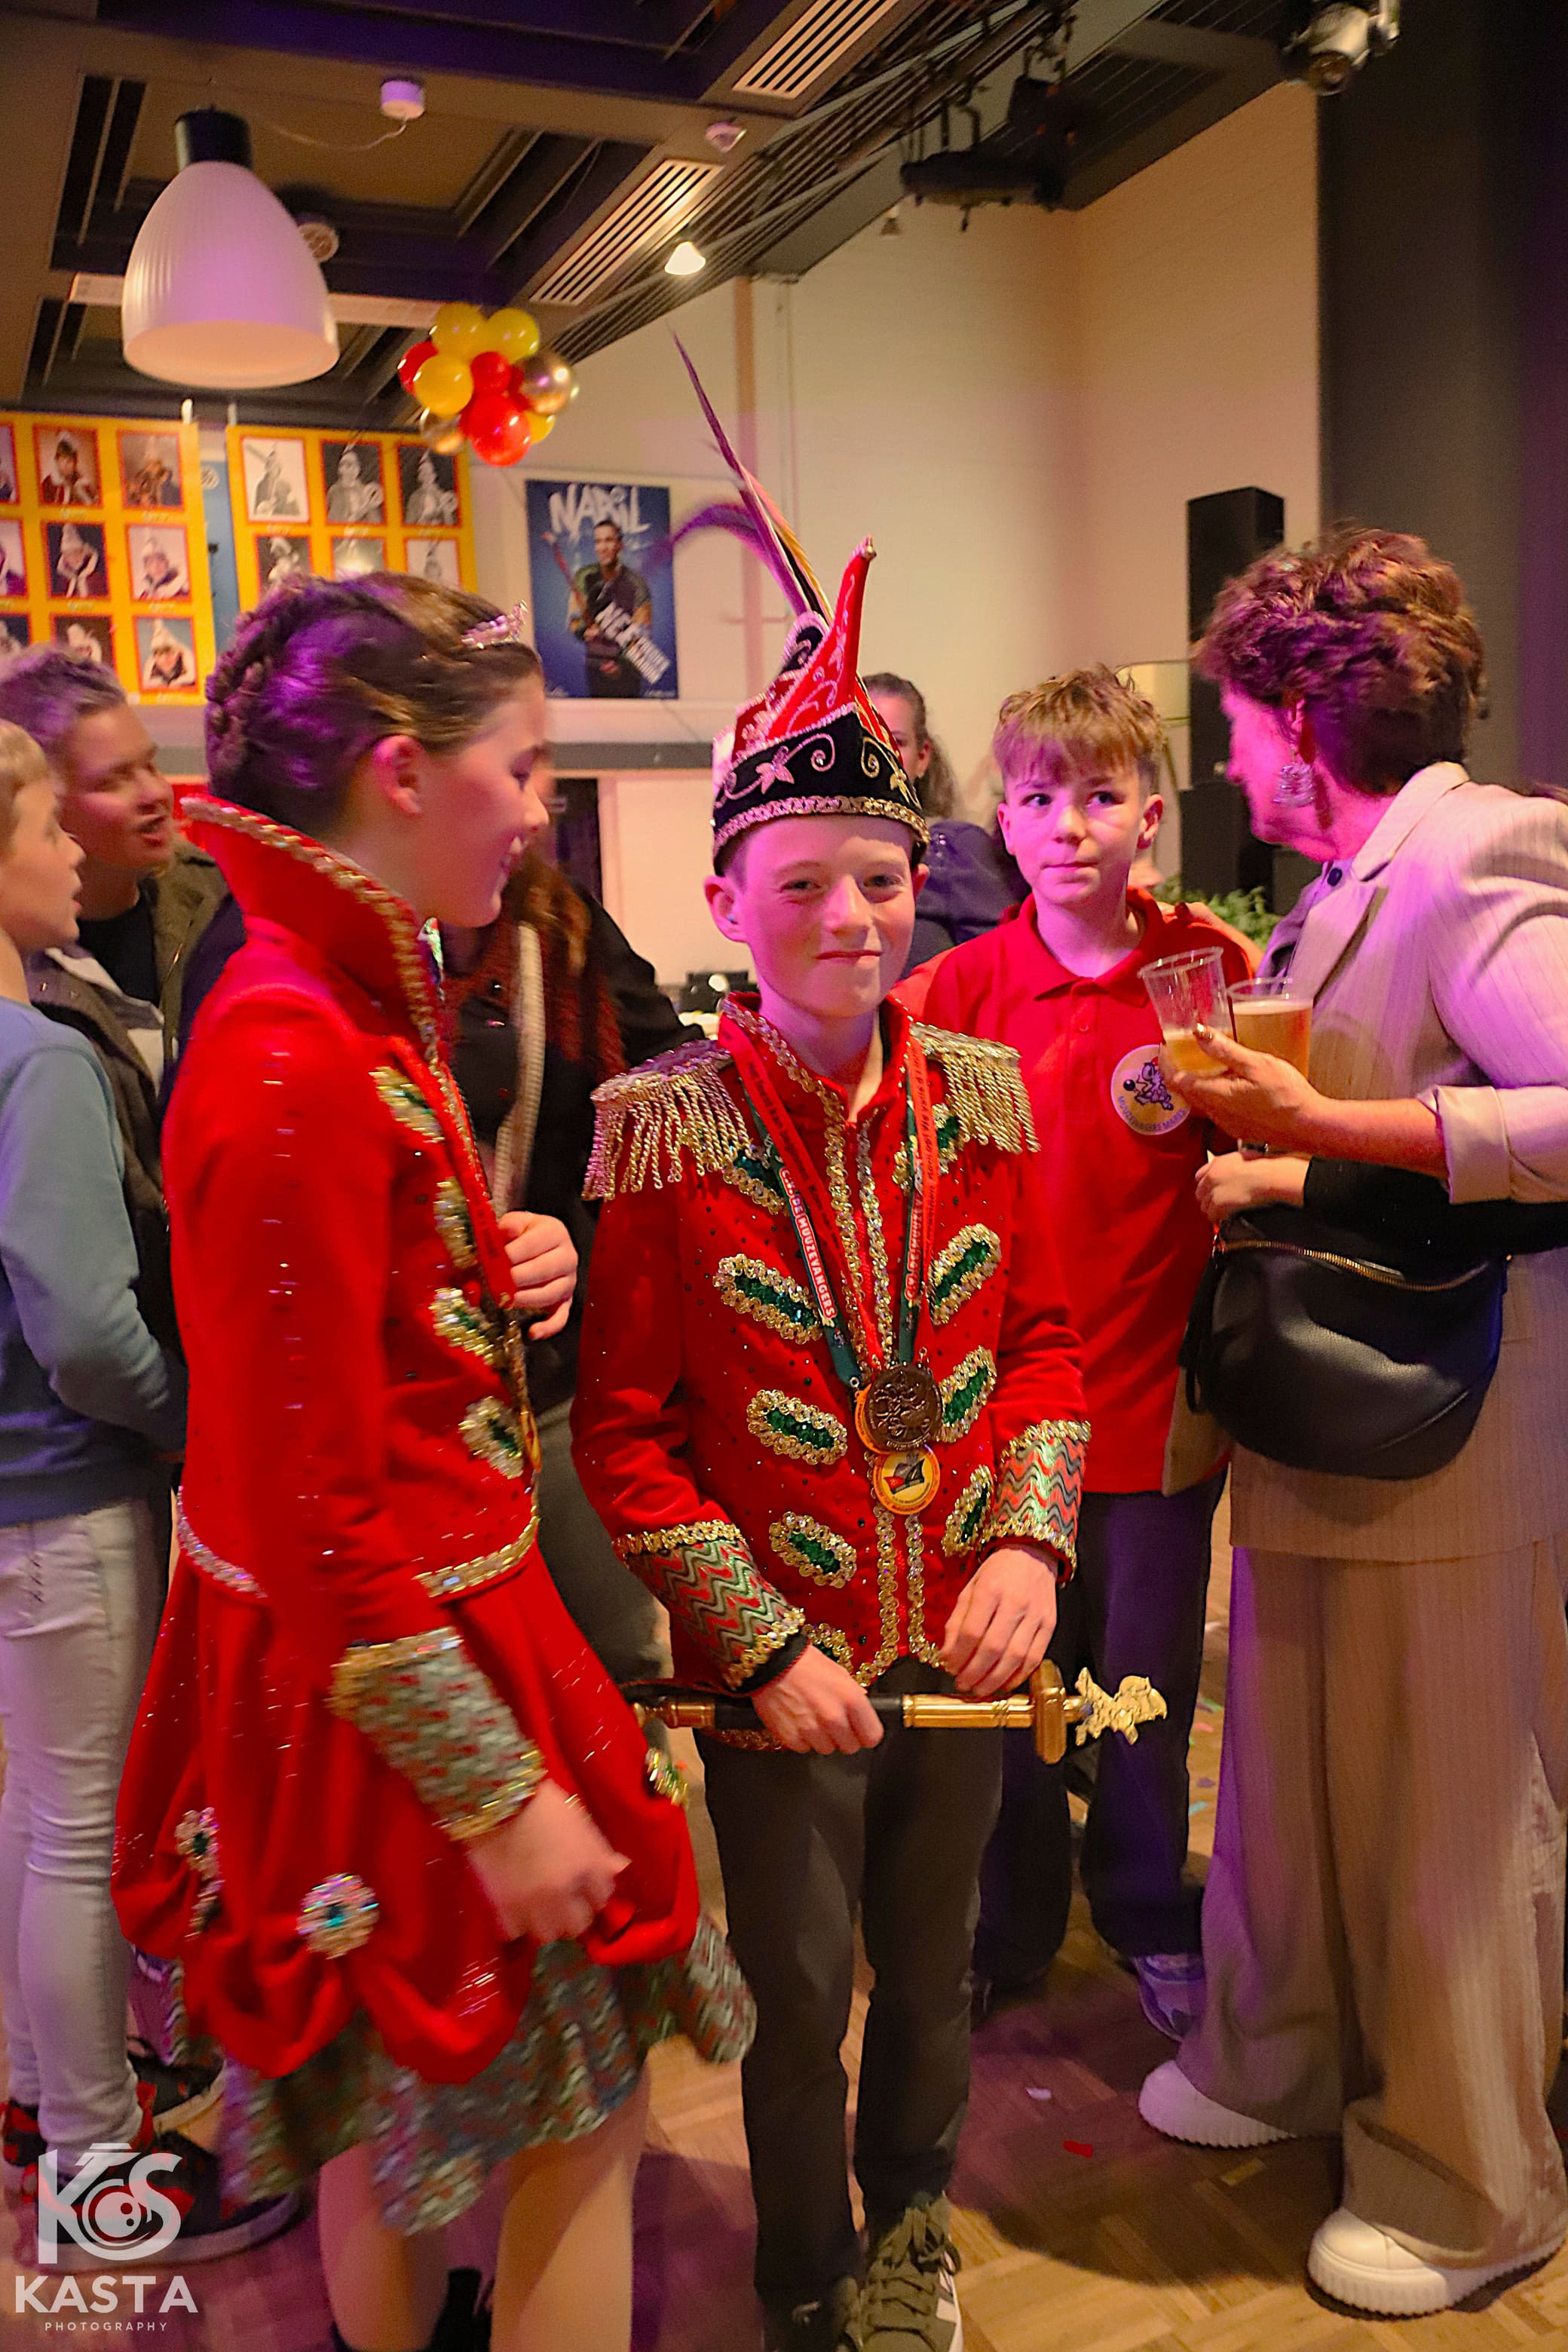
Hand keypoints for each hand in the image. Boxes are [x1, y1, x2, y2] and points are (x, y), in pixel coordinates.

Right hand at [466, 1779, 627, 1942]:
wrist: (496, 1800)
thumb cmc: (542, 1803)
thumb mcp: (578, 1820)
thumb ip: (599, 1851)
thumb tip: (619, 1868)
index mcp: (587, 1867)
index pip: (603, 1897)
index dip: (594, 1892)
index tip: (586, 1887)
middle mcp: (565, 1891)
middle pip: (579, 1925)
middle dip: (574, 1914)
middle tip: (563, 1901)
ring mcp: (533, 1903)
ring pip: (549, 1934)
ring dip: (546, 1923)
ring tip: (538, 1908)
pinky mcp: (504, 1908)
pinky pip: (516, 1932)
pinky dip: (517, 1923)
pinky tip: (516, 1907)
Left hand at [499, 1211, 576, 1339]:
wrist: (541, 1241)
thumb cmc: (525, 1234)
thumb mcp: (517, 1222)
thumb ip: (510, 1225)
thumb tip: (506, 1232)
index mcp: (555, 1232)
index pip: (533, 1244)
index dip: (511, 1254)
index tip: (492, 1261)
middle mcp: (567, 1256)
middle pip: (543, 1270)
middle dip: (516, 1278)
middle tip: (495, 1282)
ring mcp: (569, 1281)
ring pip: (550, 1294)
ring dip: (525, 1299)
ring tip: (505, 1299)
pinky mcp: (566, 1300)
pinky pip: (561, 1316)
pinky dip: (548, 1327)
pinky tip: (532, 1332)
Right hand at [751, 1645, 882, 1754]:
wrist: (773, 1662)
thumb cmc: (806, 1664)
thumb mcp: (839, 1674)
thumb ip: (854, 1696)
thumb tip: (862, 1714)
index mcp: (852, 1700)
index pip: (872, 1736)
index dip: (865, 1733)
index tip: (860, 1730)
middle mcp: (834, 1718)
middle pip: (851, 1747)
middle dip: (843, 1737)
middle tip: (832, 1721)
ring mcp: (812, 1730)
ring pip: (827, 1749)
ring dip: (822, 1738)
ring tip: (811, 1717)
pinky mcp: (791, 1737)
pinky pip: (804, 1748)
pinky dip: (801, 1738)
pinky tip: (797, 1719)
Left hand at [941, 1544, 1058, 1695]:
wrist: (1033, 1554)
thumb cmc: (997, 1573)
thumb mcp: (970, 1589)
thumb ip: (957, 1622)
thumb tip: (947, 1656)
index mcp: (990, 1590)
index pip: (971, 1631)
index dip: (958, 1655)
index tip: (949, 1667)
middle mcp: (1015, 1603)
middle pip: (993, 1648)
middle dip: (974, 1672)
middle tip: (963, 1684)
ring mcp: (1035, 1616)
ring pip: (1015, 1657)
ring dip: (995, 1679)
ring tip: (980, 1689)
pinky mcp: (1049, 1625)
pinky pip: (1035, 1658)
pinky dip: (1018, 1676)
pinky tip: (1004, 1684)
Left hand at [1162, 1027, 1326, 1153]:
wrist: (1310, 1127)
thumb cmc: (1287, 1095)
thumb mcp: (1257, 1064)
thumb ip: (1225, 1050)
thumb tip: (1198, 1033)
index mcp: (1215, 1096)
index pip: (1176, 1080)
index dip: (1166, 1063)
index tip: (1166, 1046)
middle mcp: (1215, 1113)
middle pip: (1185, 1092)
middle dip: (1178, 1070)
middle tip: (1182, 1050)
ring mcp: (1226, 1124)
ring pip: (1200, 1102)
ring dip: (1195, 1083)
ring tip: (1204, 1063)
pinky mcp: (1238, 1129)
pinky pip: (1215, 1110)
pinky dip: (1211, 1094)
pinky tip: (1227, 1083)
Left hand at [1196, 1150, 1308, 1223]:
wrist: (1267, 1177)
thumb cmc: (1263, 1167)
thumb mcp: (1243, 1156)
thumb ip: (1232, 1162)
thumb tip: (1235, 1166)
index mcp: (1217, 1163)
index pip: (1199, 1176)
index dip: (1205, 1185)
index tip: (1208, 1191)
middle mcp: (1211, 1176)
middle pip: (1200, 1193)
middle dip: (1207, 1199)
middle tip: (1216, 1205)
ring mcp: (1213, 1190)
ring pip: (1204, 1206)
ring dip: (1212, 1210)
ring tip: (1220, 1214)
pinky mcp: (1218, 1203)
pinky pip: (1211, 1215)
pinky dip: (1217, 1218)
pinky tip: (1224, 1218)